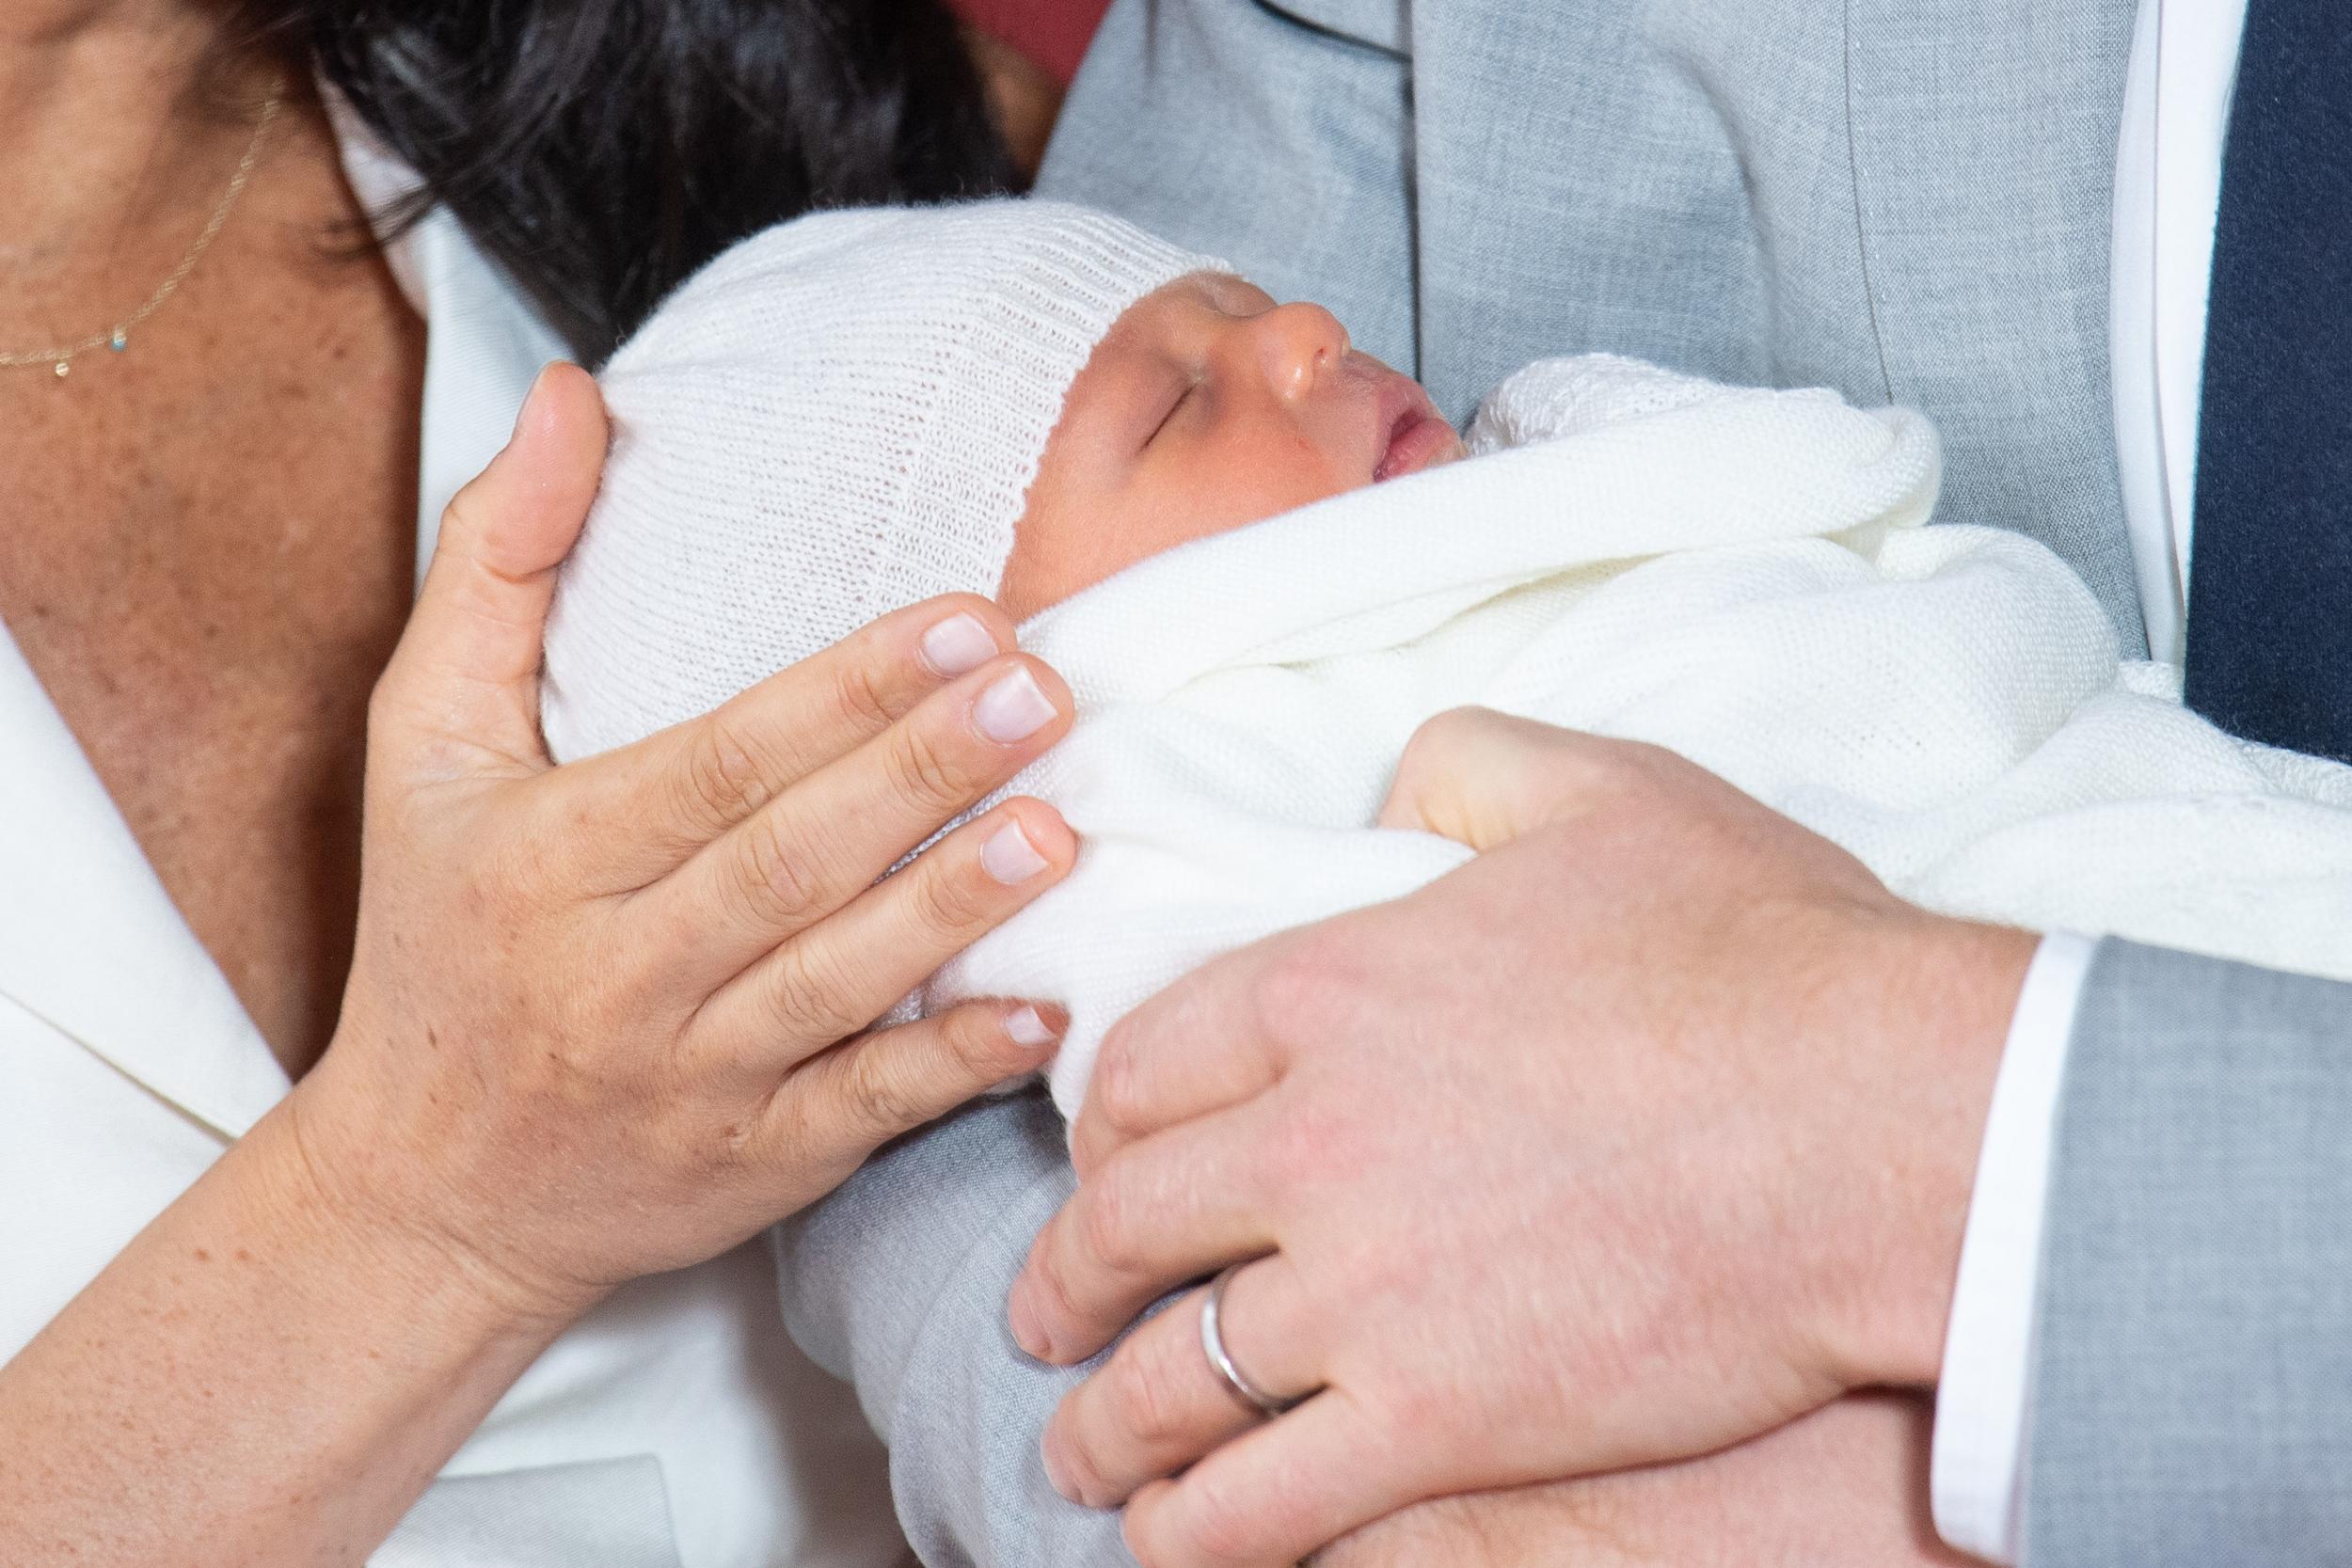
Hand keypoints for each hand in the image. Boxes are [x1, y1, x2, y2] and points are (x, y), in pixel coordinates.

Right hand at [291, 363, 1081, 1323]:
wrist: (424, 1193)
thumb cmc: (438, 936)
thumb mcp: (420, 745)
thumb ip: (496, 563)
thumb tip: (574, 394)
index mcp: (546, 856)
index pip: (714, 764)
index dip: (842, 692)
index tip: (963, 617)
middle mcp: (616, 972)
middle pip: (787, 863)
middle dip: (921, 773)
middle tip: (1044, 691)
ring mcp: (691, 1080)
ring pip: (836, 986)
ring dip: (951, 909)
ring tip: (1061, 826)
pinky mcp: (753, 1167)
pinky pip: (862, 1112)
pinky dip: (952, 1067)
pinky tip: (1044, 1011)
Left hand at [1007, 708, 2034, 1565]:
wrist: (1884, 1115)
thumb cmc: (1761, 949)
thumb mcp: (1602, 791)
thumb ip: (1465, 766)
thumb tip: (1394, 787)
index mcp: (1327, 988)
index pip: (1141, 1067)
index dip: (1100, 1127)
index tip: (1098, 1162)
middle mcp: (1309, 1137)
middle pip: (1123, 1224)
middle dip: (1065, 1281)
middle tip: (1048, 1314)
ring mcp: (1363, 1289)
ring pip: (1169, 1379)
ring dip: (1106, 1427)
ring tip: (1087, 1452)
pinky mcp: (1437, 1419)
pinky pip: (1262, 1504)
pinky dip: (1194, 1535)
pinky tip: (1173, 1542)